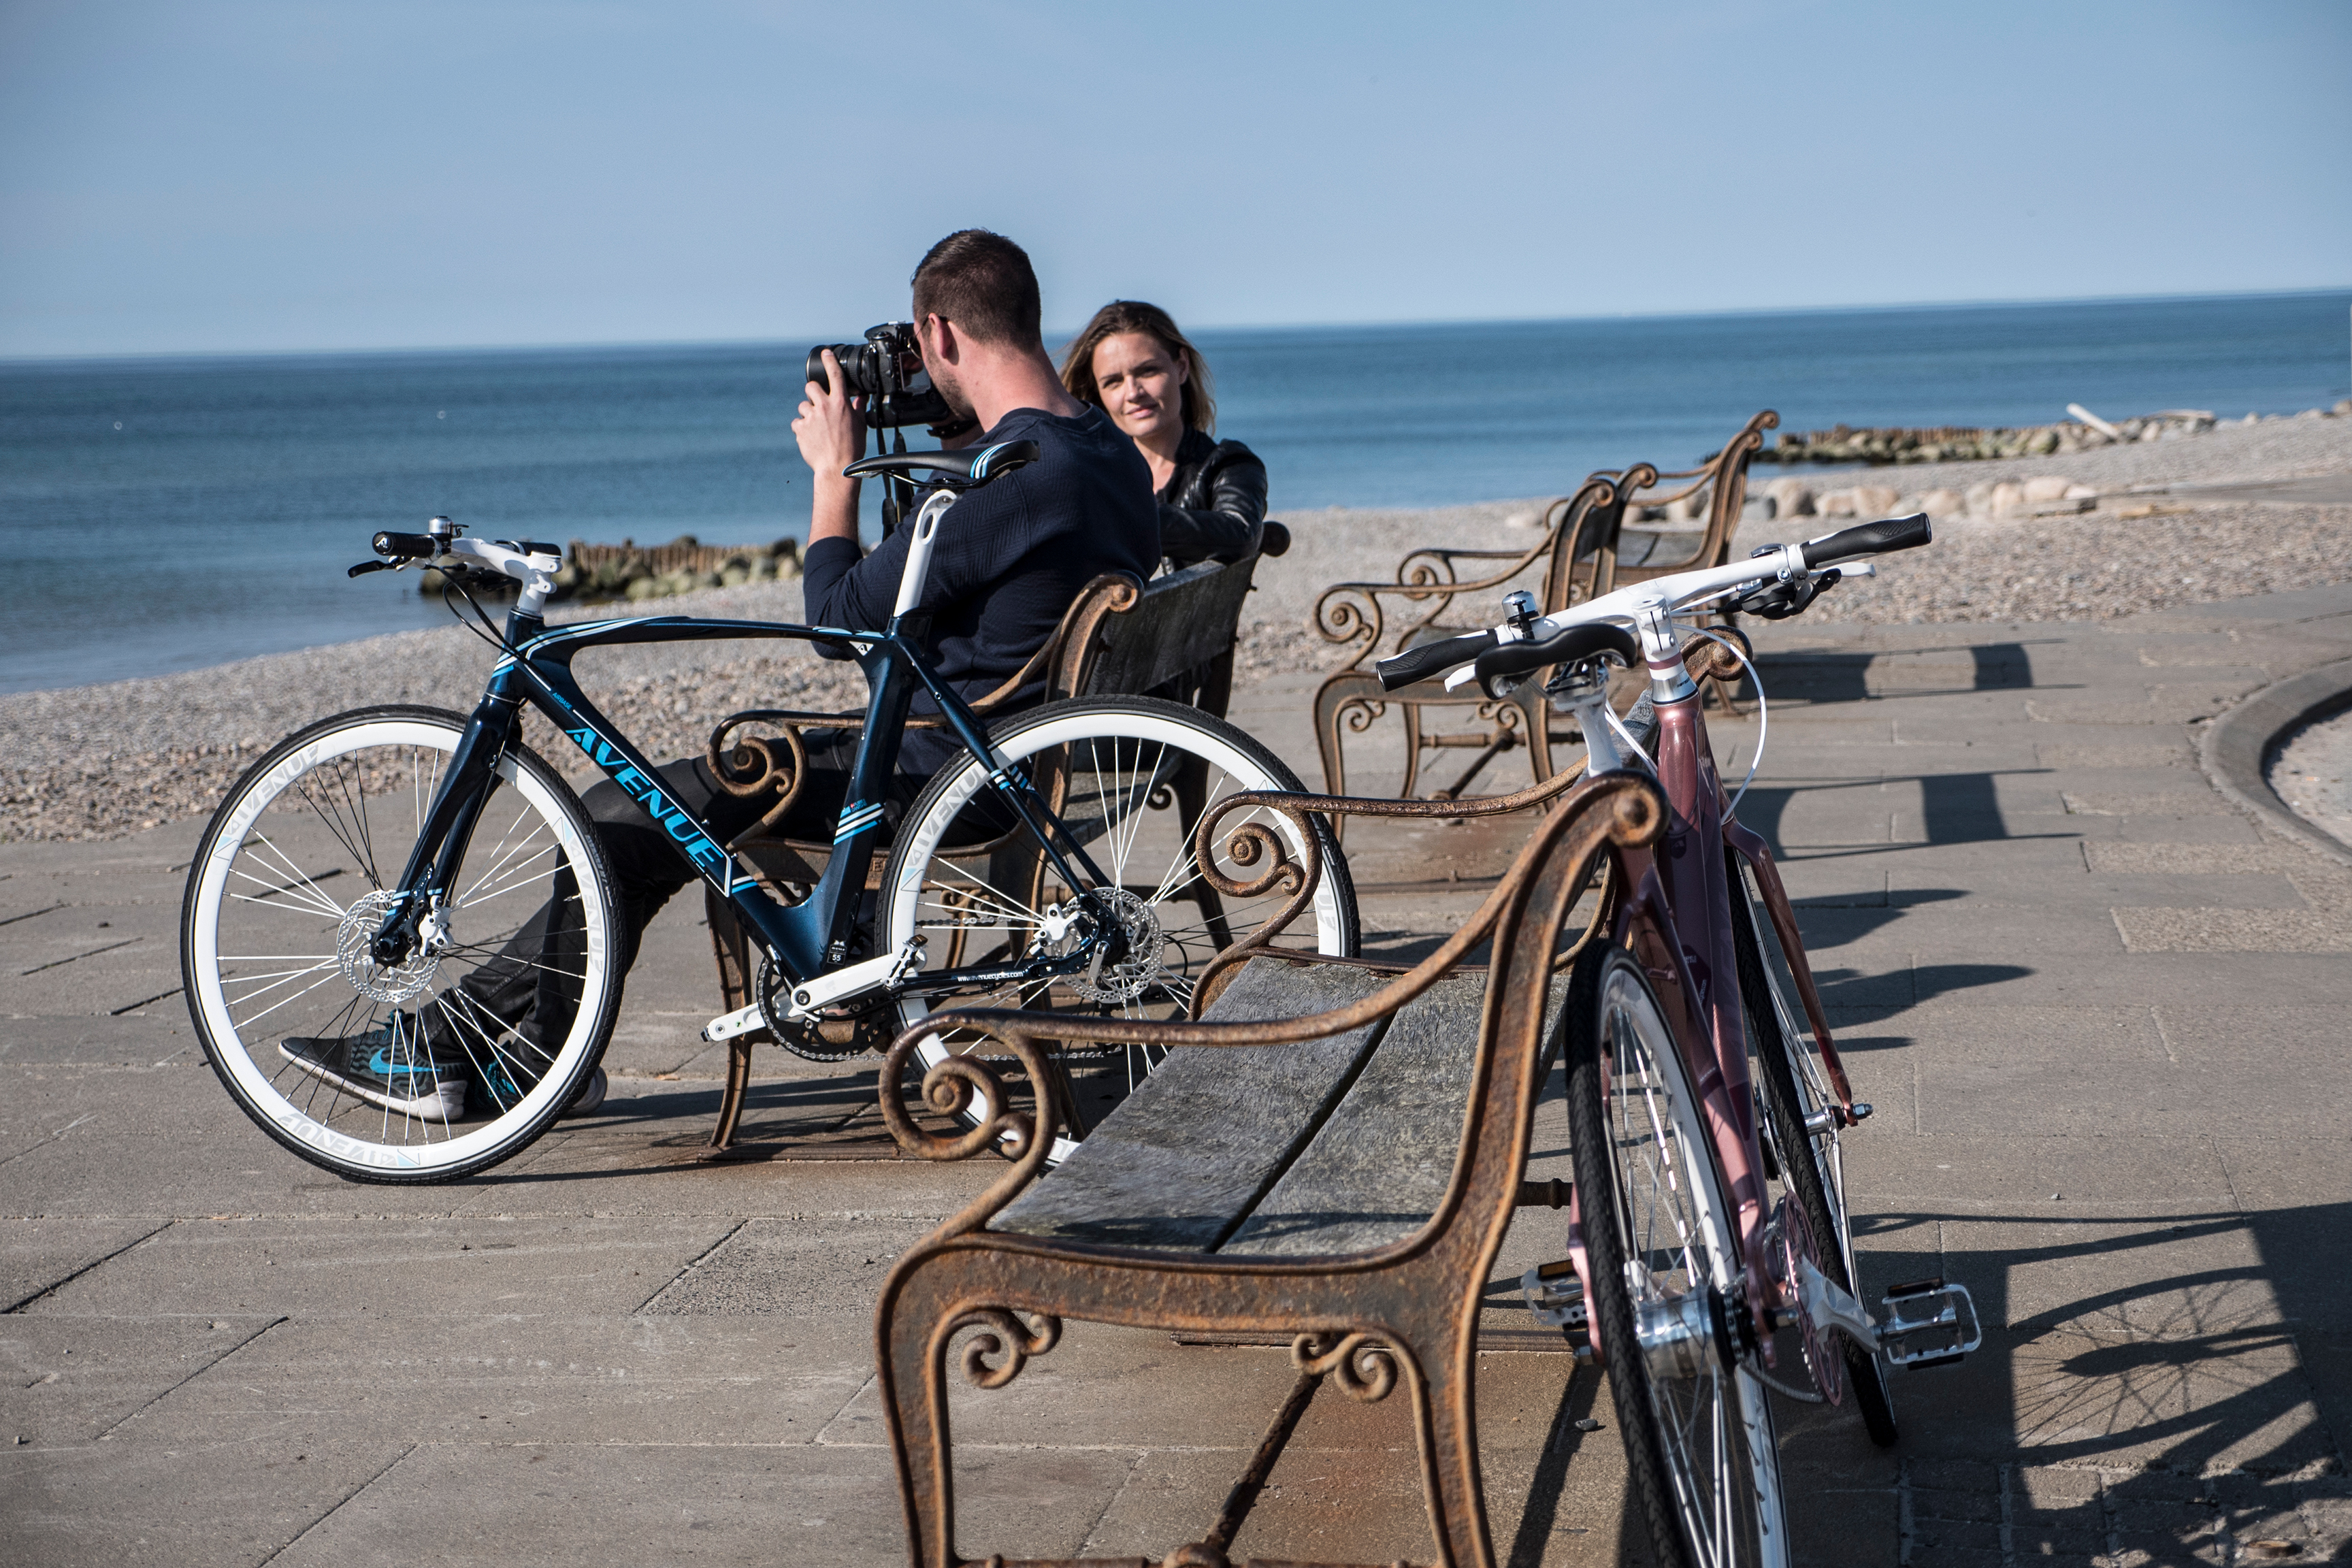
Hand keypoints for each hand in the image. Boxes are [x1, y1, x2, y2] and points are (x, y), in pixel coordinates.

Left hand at [792, 350, 865, 481]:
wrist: (836, 468)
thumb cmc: (852, 449)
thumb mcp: (860, 425)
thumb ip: (857, 408)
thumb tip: (859, 398)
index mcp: (841, 403)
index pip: (834, 374)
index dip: (829, 361)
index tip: (825, 353)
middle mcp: (824, 407)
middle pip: (810, 386)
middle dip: (813, 393)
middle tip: (818, 404)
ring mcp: (810, 417)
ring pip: (802, 406)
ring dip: (808, 413)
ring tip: (817, 428)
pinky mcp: (800, 428)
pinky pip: (797, 423)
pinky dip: (802, 428)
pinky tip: (811, 437)